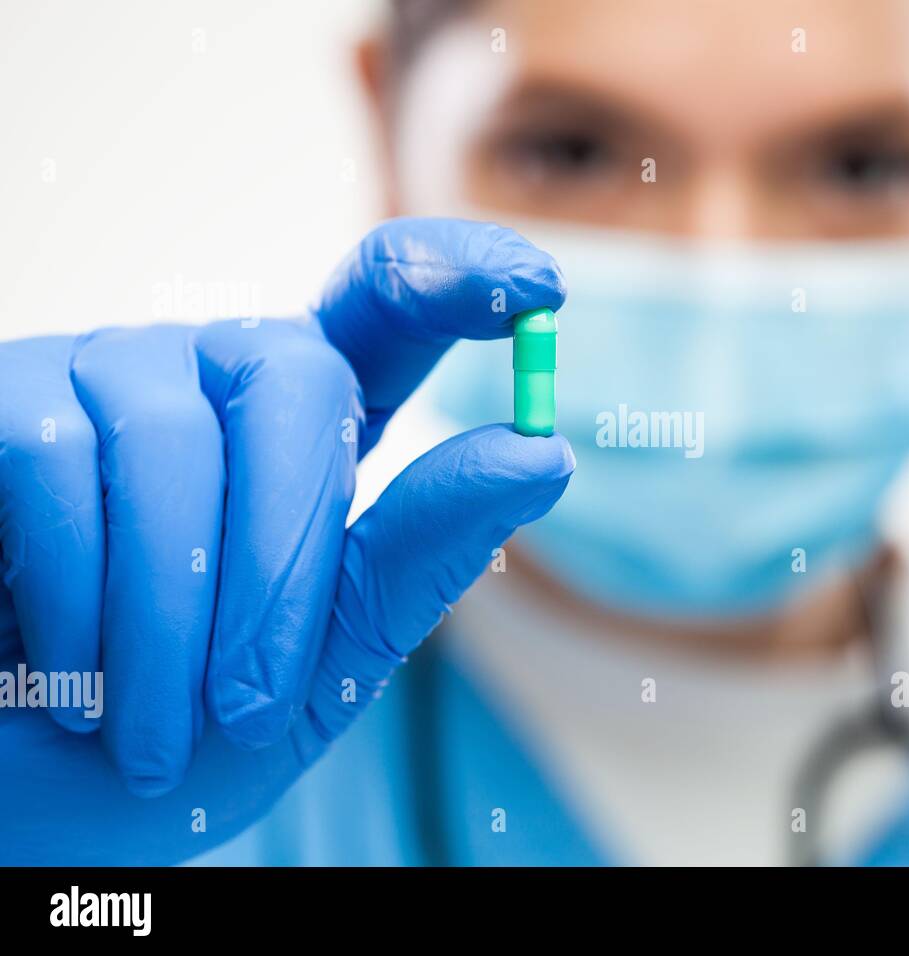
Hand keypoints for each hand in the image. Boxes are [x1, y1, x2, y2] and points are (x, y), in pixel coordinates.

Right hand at [0, 217, 572, 862]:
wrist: (38, 792)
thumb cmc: (193, 729)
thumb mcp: (328, 660)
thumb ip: (419, 554)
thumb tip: (541, 452)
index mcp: (314, 429)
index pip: (392, 307)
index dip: (462, 276)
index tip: (541, 290)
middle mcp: (218, 373)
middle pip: (298, 378)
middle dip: (285, 560)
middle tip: (251, 707)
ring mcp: (109, 374)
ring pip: (173, 440)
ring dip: (171, 616)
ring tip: (154, 733)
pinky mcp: (6, 400)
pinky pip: (55, 461)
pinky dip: (76, 596)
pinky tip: (67, 675)